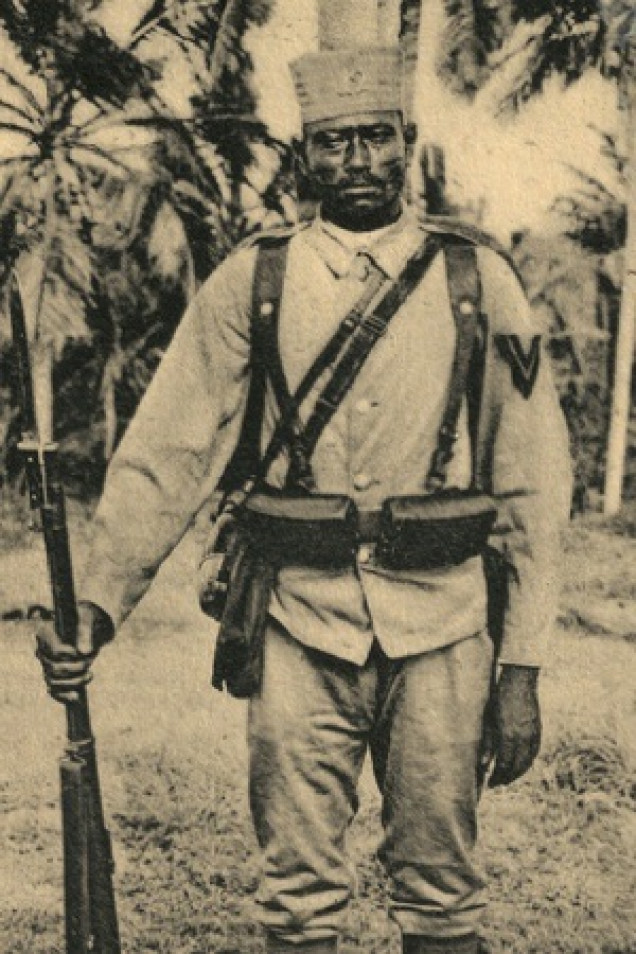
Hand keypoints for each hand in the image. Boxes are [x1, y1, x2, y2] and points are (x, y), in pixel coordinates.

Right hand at [35, 601, 112, 703]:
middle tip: (91, 659)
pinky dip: (64, 696)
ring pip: (54, 682)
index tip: (83, 651)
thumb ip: (86, 633)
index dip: (71, 654)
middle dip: (77, 667)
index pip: (56, 652)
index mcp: (44, 634)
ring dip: (75, 682)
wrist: (88, 628)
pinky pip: (54, 691)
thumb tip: (84, 652)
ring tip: (90, 674)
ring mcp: (46, 665)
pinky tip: (76, 697)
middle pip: (55, 669)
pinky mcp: (53, 676)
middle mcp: (41, 651)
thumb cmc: (86, 620)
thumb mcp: (88, 621)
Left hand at [480, 664, 541, 787]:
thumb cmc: (498, 697)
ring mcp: (533, 734)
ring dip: (518, 772)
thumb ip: (486, 743)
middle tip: (497, 783)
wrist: (520, 679)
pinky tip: (520, 764)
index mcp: (508, 735)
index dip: (498, 777)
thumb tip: (482, 765)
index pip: (504, 765)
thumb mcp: (488, 719)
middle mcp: (523, 738)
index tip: (490, 783)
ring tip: (507, 776)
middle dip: (507, 777)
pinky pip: (534, 752)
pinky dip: (527, 762)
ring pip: (528, 762)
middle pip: (517, 767)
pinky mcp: (538, 730)